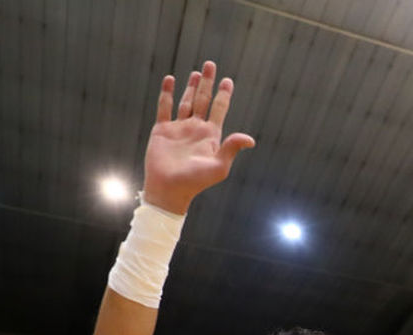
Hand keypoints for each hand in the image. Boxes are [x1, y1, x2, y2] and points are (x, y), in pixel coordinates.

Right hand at [143, 61, 255, 213]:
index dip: (224, 95)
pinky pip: (165, 107)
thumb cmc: (195, 182)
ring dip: (190, 86)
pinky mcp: (162, 130)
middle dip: (207, 83)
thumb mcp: (218, 167)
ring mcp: (179, 128)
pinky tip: (170, 80)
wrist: (169, 190)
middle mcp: (195, 129)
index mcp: (210, 135)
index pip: (219, 109)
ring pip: (186, 102)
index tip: (228, 81)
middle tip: (210, 65)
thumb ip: (231, 149)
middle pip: (203, 100)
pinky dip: (167, 93)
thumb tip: (250, 140)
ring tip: (196, 72)